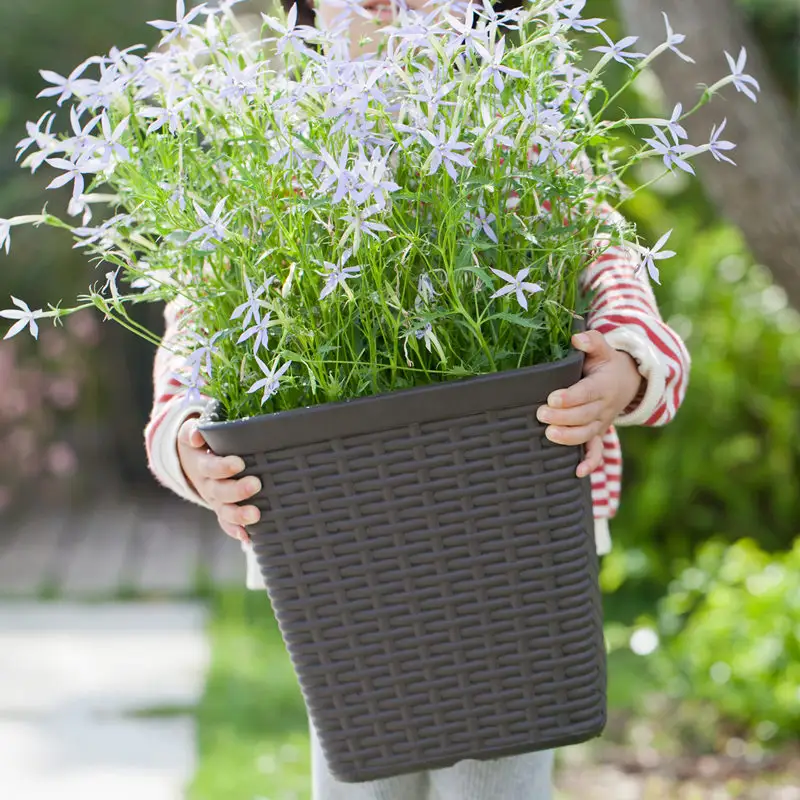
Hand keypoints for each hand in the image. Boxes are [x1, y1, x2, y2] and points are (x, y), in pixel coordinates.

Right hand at [177, 415, 261, 542]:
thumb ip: (194, 431)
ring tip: (255, 515)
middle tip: (256, 484)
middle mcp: (208, 485)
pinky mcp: (221, 509)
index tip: (239, 463)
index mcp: (202, 465)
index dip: (223, 467)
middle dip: (237, 490)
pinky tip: (248, 539)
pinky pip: (226, 523)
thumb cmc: (202, 442)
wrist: (190, 460)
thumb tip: (197, 436)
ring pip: (224, 511)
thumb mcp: (193, 432)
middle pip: (220, 491)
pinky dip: (235, 531)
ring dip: (239, 515)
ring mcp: (215, 500)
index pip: (210, 467)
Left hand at [536, 330, 643, 477]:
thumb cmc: (605, 363)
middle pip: (585, 415)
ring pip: (588, 434)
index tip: (552, 398)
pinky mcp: (599, 434)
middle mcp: (604, 407)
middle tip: (541, 414)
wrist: (627, 381)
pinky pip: (598, 451)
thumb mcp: (603, 349)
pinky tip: (578, 472)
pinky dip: (591, 462)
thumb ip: (592, 341)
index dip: (571, 397)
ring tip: (549, 435)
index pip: (587, 393)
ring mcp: (602, 423)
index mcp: (604, 385)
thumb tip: (577, 338)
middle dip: (563, 417)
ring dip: (569, 437)